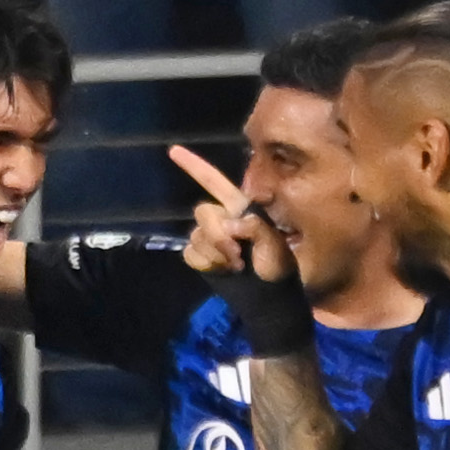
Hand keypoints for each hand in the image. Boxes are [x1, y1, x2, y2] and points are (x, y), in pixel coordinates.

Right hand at [168, 144, 292, 284]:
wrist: (267, 298)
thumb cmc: (277, 270)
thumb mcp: (276, 247)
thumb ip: (257, 229)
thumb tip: (230, 224)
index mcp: (239, 209)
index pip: (214, 182)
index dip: (194, 166)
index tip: (173, 151)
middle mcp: (222, 219)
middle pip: (203, 213)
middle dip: (218, 235)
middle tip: (237, 256)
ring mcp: (210, 238)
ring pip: (196, 236)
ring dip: (214, 253)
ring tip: (235, 265)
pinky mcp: (202, 257)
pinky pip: (190, 253)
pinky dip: (205, 263)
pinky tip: (220, 270)